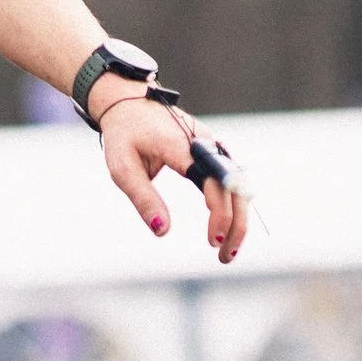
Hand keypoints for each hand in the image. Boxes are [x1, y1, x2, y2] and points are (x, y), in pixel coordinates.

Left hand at [95, 91, 248, 264]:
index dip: (219, 214)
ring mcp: (213, 144)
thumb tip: (162, 231)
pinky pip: (232, 181)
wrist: (129, 102)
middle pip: (235, 188)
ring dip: (238, 219)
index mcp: (183, 146)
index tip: (213, 241)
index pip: (214, 183)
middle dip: (236, 225)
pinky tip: (227, 230)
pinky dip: (234, 207)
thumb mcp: (122, 168)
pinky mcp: (213, 150)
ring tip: (226, 252)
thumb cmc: (124, 135)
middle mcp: (205, 143)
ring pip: (239, 186)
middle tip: (224, 258)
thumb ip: (143, 198)